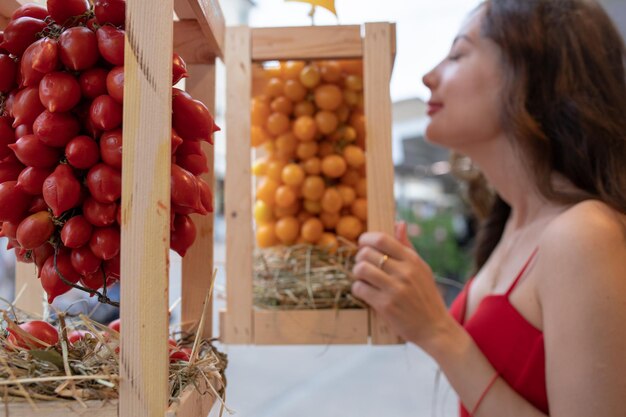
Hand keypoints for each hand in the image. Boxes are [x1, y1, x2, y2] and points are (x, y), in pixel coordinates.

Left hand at [351, 222, 454, 348]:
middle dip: (359, 257)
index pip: (382, 239)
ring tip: (363, 278)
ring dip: (357, 273)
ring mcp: (394, 289)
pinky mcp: (385, 305)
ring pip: (361, 269)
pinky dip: (358, 289)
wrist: (435, 328)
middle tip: (362, 264)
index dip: (367, 238)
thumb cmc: (427, 296)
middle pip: (367, 253)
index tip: (363, 244)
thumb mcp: (422, 268)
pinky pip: (360, 289)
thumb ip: (407, 247)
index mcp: (412, 260)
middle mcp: (404, 272)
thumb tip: (399, 223)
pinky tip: (365, 292)